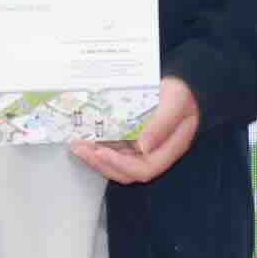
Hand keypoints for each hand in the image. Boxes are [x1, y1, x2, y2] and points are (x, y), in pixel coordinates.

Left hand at [69, 76, 204, 186]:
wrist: (174, 86)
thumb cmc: (179, 92)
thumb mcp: (176, 101)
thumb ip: (162, 124)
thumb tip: (144, 147)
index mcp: (171, 148)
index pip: (146, 168)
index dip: (122, 165)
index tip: (101, 152)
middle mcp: (155, 154)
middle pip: (127, 172)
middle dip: (102, 163)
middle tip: (81, 148)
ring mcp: (141, 151)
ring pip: (116, 165)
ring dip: (95, 158)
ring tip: (77, 145)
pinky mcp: (129, 143)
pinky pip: (112, 152)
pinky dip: (96, 148)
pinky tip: (82, 139)